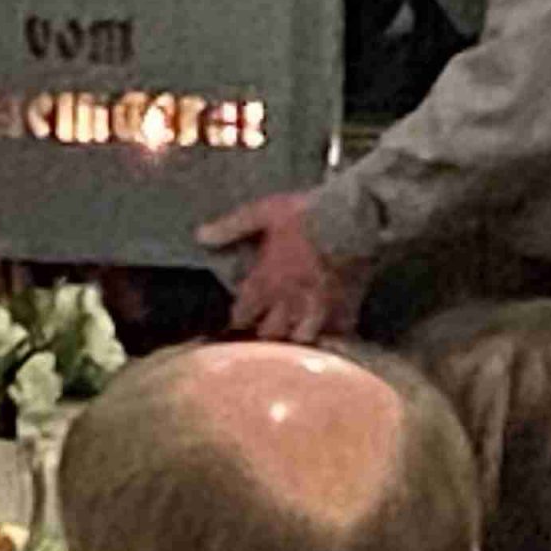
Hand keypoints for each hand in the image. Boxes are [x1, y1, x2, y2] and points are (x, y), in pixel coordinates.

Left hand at [197, 191, 370, 341]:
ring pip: (301, 337)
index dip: (239, 318)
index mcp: (266, 281)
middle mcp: (288, 301)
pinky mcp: (346, 307)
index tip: (237, 320)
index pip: (244, 312)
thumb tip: (199, 236)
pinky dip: (333, 334)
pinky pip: (338, 331)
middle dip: (265, 333)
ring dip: (295, 337)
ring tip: (294, 336)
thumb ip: (232, 227)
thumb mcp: (263, 213)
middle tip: (263, 331)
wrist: (352, 220)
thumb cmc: (304, 215)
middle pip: (271, 332)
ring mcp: (318, 308)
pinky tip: (332, 332)